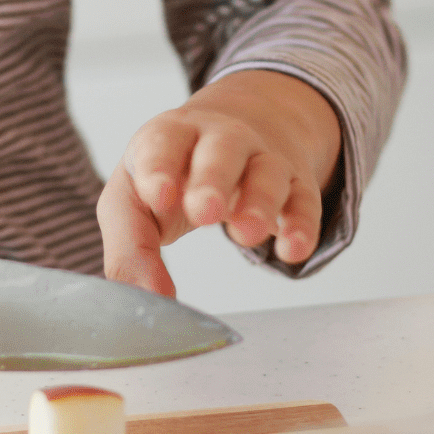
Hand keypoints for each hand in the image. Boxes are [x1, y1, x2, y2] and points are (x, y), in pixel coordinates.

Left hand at [96, 70, 341, 298]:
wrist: (231, 135)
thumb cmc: (171, 175)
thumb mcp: (134, 200)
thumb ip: (129, 248)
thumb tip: (143, 298)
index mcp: (168, 138)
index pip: (162, 144)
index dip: (158, 168)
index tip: (158, 196)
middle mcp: (218, 140)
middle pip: (220, 151)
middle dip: (212, 179)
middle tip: (204, 211)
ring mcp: (261, 159)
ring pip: (267, 172)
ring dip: (259, 202)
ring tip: (245, 234)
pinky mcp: (296, 183)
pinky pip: (304, 201)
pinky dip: (301, 225)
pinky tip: (292, 248)